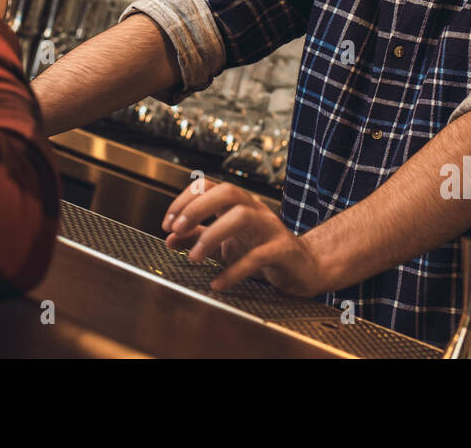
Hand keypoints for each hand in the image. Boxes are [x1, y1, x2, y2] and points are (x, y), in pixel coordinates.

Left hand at [162, 180, 325, 295]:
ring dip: (213, 235)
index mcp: (238, 204)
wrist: (303, 268)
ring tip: (194, 258)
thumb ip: (198, 238)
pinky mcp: (283, 250)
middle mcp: (255, 209)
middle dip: (197, 208)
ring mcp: (270, 227)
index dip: (184, 201)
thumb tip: (169, 239)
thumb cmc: (262, 251)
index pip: (209, 186)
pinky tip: (218, 284)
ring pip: (242, 216)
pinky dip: (234, 271)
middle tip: (176, 229)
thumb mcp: (225, 243)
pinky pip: (258, 256)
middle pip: (227, 192)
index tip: (167, 224)